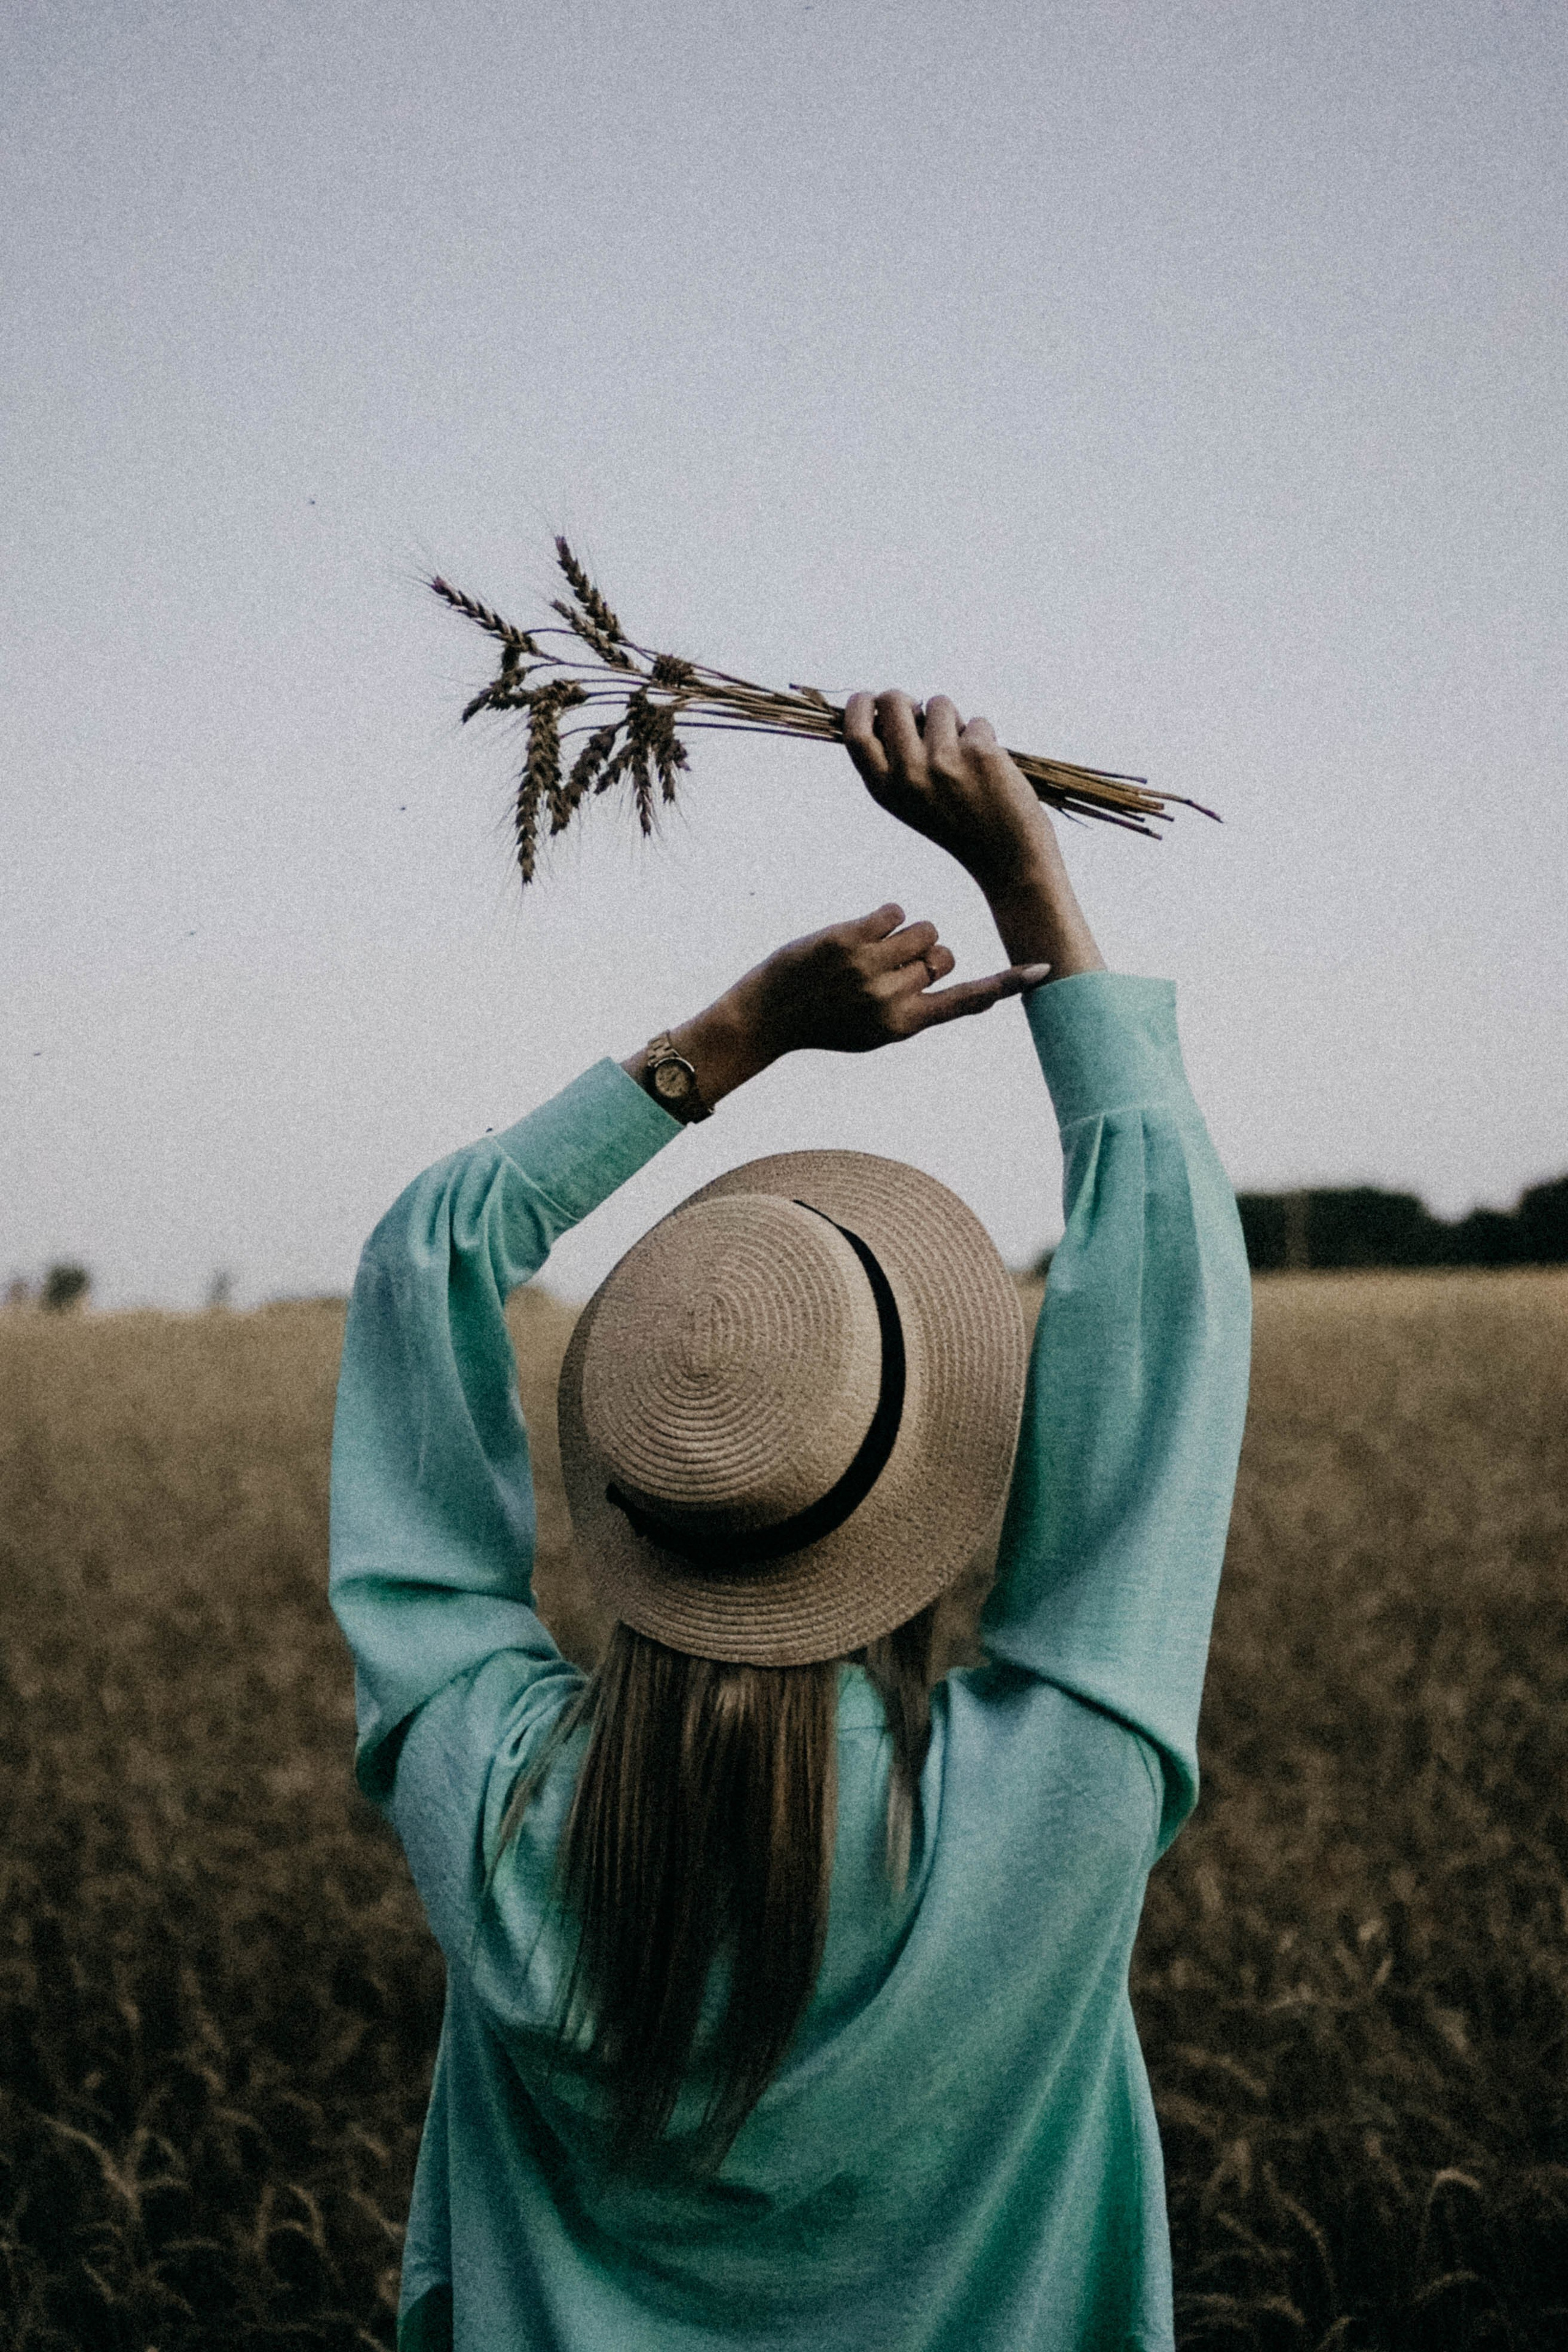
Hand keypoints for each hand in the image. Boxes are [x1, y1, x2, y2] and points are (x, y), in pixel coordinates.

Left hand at [730, 903, 1048, 1058]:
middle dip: (925, 954)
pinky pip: (894, 910)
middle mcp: (891, 1000)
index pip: (964, 1002)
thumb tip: (962, 984)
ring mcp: (869, 969)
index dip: (1006, 984)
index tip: (1043, 971)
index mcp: (904, 1027)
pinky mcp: (849, 939)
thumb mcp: (875, 1032)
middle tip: (888, 967)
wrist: (766, 1018)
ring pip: (923, 929)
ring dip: (904, 933)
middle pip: (942, 954)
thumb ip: (918, 1010)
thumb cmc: (825, 1023)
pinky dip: (882, 917)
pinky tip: (857, 936)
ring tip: (870, 952)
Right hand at [844, 689, 1105, 979]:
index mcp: (885, 789)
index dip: (860, 706)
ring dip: (953, 720)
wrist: (1005, 857)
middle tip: (921, 711)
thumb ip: (893, 760)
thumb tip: (886, 704)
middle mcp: (908, 774)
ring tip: (963, 753)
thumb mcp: (910, 800)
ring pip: (939, 704)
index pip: (856, 734)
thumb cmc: (957, 823)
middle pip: (893, 703)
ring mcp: (942, 761)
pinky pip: (976, 722)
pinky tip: (989, 768)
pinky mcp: (978, 753)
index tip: (871, 696)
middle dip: (907, 698)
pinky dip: (984, 737)